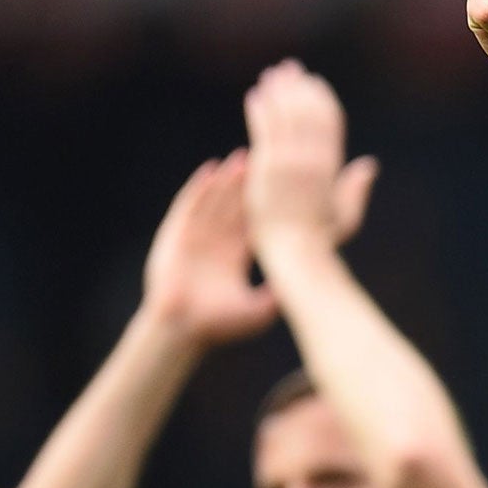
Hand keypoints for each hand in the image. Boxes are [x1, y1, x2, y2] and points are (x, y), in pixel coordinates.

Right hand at [140, 152, 279, 346]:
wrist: (183, 329)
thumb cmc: (219, 325)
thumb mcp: (259, 309)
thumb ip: (280, 295)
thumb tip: (310, 288)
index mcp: (235, 256)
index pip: (254, 223)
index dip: (268, 206)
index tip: (285, 188)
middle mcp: (217, 242)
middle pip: (236, 206)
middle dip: (250, 184)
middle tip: (268, 160)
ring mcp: (196, 236)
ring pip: (215, 200)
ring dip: (227, 180)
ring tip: (242, 158)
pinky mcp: (177, 234)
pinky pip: (189, 206)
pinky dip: (199, 188)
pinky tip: (210, 170)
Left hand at [241, 60, 378, 258]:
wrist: (295, 251)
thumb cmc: (321, 239)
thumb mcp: (347, 213)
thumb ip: (356, 187)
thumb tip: (369, 164)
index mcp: (333, 167)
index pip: (330, 121)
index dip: (322, 98)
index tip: (314, 82)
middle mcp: (314, 160)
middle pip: (307, 111)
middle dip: (299, 86)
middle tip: (290, 68)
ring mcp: (290, 163)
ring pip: (285, 115)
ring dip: (278, 92)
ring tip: (271, 76)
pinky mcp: (267, 167)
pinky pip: (264, 128)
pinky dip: (260, 109)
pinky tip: (256, 95)